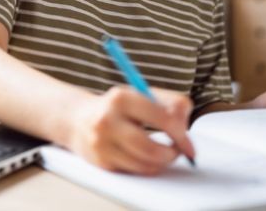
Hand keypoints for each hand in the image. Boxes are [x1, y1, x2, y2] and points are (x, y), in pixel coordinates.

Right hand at [64, 86, 193, 174]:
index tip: (187, 142)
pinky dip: (146, 167)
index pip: (162, 118)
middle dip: (172, 154)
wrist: (78, 119)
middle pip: (151, 148)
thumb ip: (170, 102)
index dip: (181, 134)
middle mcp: (108, 120)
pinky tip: (146, 158)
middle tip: (178, 152)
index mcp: (121, 98)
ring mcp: (102, 143)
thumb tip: (184, 122)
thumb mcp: (141, 94)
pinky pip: (135, 171)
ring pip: (144, 164)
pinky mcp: (101, 161)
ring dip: (161, 162)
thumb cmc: (117, 107)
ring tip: (164, 154)